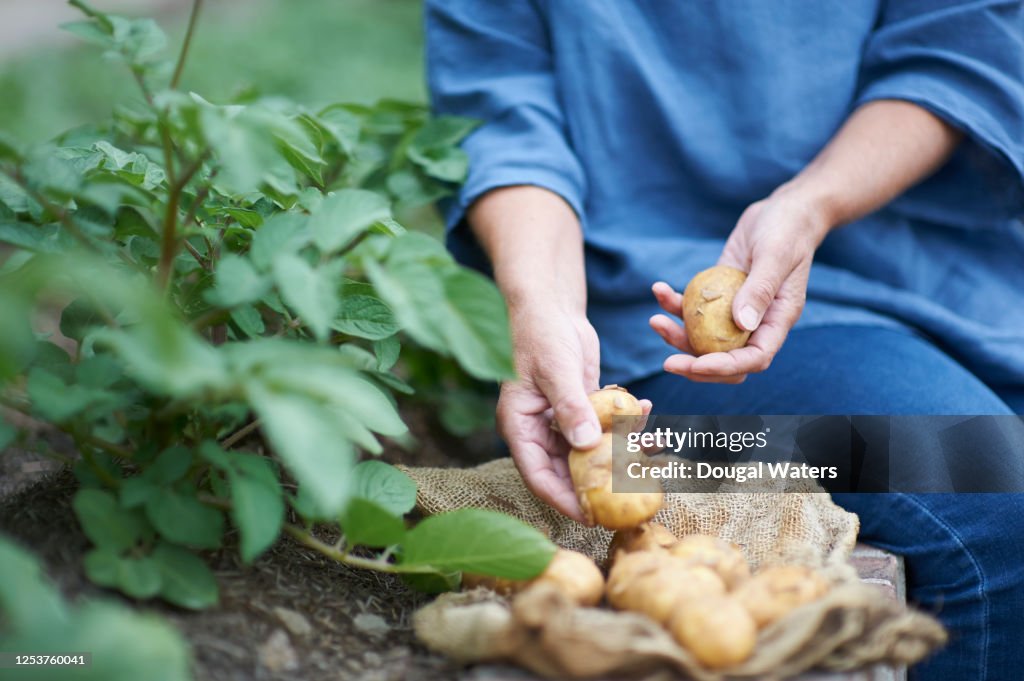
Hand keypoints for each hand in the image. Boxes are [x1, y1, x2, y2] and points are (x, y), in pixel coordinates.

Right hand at [498, 301, 649, 521]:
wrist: (550, 306)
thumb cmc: (542, 333)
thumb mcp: (556, 370)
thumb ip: (571, 407)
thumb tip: (586, 446)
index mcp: (520, 426)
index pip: (538, 476)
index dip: (563, 500)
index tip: (591, 517)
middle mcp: (538, 429)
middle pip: (566, 470)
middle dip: (598, 482)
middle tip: (630, 495)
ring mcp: (560, 419)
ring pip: (590, 450)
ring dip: (619, 452)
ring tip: (650, 449)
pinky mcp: (581, 407)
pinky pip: (604, 426)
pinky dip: (625, 423)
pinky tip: (647, 413)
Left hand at [649, 190, 830, 382]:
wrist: (782, 210)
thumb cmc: (787, 230)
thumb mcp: (775, 255)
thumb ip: (760, 289)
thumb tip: (741, 324)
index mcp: (777, 320)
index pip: (754, 359)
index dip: (724, 368)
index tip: (694, 365)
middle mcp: (757, 322)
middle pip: (726, 359)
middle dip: (696, 366)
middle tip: (667, 363)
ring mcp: (736, 310)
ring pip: (704, 339)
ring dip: (677, 336)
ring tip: (655, 319)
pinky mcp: (719, 295)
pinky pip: (694, 309)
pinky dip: (675, 304)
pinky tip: (659, 289)